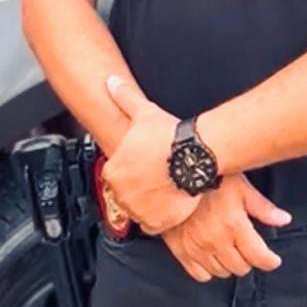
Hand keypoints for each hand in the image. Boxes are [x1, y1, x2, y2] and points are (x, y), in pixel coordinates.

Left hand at [102, 76, 199, 233]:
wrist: (195, 154)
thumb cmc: (170, 136)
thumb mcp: (142, 112)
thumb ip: (123, 97)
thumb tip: (111, 82)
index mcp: (113, 170)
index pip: (115, 175)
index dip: (131, 169)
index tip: (143, 164)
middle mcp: (121, 193)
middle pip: (126, 194)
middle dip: (139, 186)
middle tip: (156, 175)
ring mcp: (138, 210)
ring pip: (139, 210)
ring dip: (148, 202)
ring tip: (164, 186)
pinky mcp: (156, 223)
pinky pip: (153, 225)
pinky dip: (160, 216)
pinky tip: (170, 201)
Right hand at [162, 174, 290, 282]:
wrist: (177, 173)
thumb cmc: (212, 176)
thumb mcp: (242, 186)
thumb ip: (263, 207)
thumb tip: (284, 220)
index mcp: (234, 225)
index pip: (259, 257)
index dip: (270, 261)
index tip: (272, 259)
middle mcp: (216, 240)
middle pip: (241, 268)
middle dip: (248, 259)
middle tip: (247, 248)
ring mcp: (196, 247)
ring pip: (221, 272)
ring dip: (228, 264)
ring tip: (228, 249)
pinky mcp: (180, 250)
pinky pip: (199, 274)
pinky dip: (208, 269)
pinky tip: (210, 255)